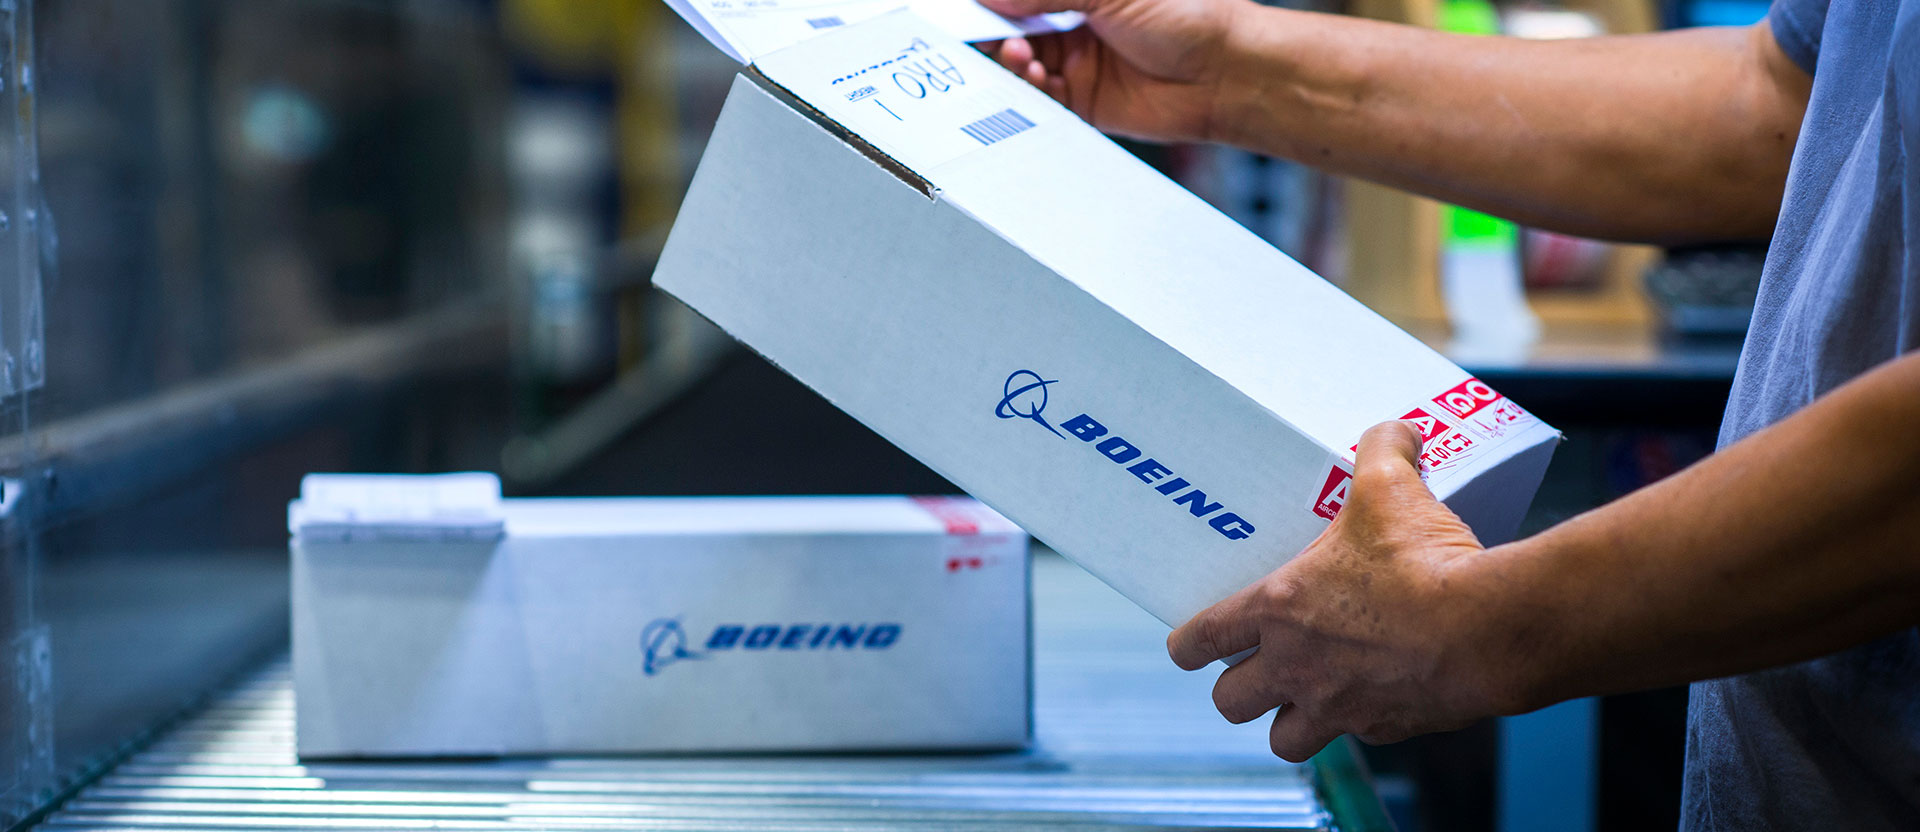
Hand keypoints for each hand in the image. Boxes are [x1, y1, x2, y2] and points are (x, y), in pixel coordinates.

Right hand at [978, 0, 1252, 142]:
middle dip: (991, 31)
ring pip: (1021, 66)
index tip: (966, 7)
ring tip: (1021, 55)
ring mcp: (1077, 64)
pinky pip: (1040, 102)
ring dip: (1011, 61)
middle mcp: (1074, 23)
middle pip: (1011, 28)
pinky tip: (1037, 77)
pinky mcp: (1083, 105)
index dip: (991, 4)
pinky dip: (1029, 92)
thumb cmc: (1191, 17)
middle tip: (977, 34)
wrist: (1228, 73)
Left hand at [1166, 420, 1528, 761]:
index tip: (1185, 647)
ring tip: (1302, 699)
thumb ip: (1382, 451)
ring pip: (1283, 740)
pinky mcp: (1383, 729)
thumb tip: (1395, 429)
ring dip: (1286, 723)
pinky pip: (1353, 737)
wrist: (1484, 632)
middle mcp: (1295, 667)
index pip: (1200, 639)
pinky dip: (1356, 721)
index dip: (1186, 645)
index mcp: (1278, 611)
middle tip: (1253, 669)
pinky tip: (1373, 693)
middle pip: (1230, 702)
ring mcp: (1336, 705)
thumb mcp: (1392, 489)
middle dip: (1236, 689)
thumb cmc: (1424, 563)